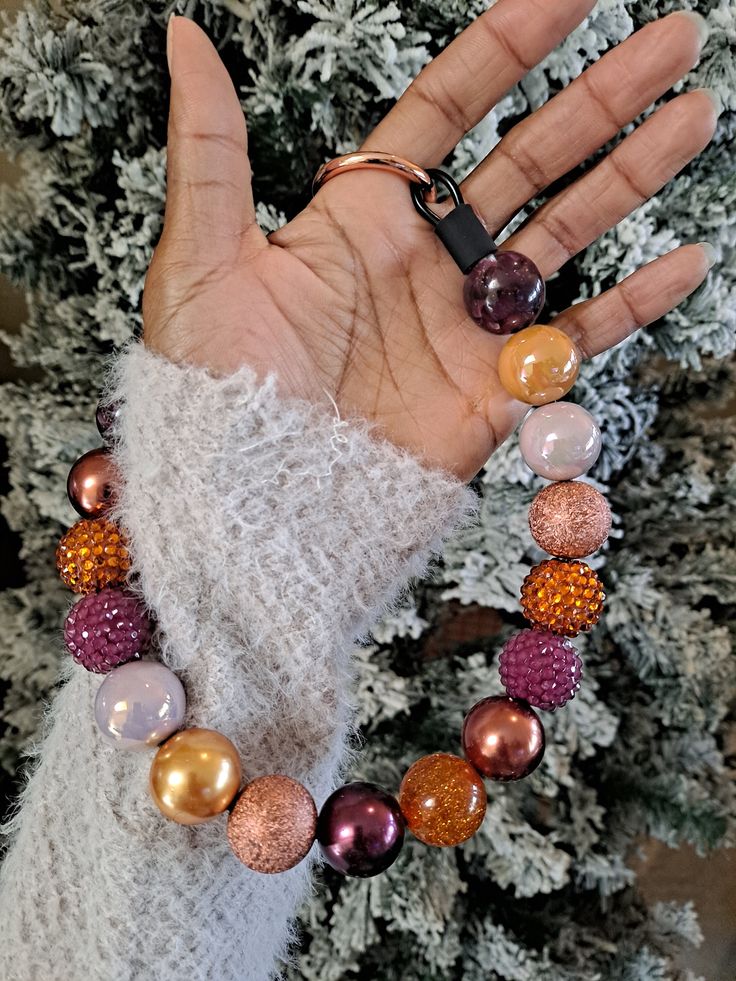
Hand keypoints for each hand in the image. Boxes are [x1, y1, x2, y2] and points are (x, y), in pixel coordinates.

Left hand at [144, 4, 715, 480]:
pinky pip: (577, 338)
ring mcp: (466, 325)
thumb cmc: (215, 391)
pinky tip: (684, 259)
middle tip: (672, 39)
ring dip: (630, 176)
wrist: (254, 506)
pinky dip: (633, 302)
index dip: (512, 44)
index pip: (450, 107)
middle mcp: (424, 261)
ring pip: (566, 234)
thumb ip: (212, 148)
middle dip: (600, 99)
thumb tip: (185, 38)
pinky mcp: (494, 392)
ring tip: (693, 115)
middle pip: (529, 159)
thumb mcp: (204, 261)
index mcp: (361, 215)